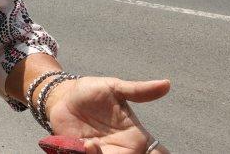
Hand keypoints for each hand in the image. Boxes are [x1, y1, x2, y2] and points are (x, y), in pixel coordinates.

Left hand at [44, 76, 170, 153]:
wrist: (62, 99)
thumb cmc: (92, 92)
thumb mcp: (114, 88)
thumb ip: (138, 90)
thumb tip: (167, 84)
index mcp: (135, 139)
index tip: (148, 150)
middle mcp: (120, 151)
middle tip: (99, 144)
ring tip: (89, 143)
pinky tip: (82, 144)